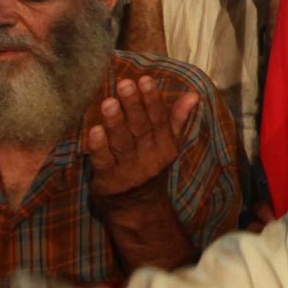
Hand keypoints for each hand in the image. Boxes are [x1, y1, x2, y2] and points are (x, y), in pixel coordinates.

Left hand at [86, 75, 197, 199]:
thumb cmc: (151, 166)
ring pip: (122, 142)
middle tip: (124, 84)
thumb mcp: (168, 144)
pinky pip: (104, 161)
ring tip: (108, 102)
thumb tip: (194, 94)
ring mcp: (128, 168)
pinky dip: (99, 147)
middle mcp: (147, 155)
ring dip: (115, 122)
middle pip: (140, 127)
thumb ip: (177, 118)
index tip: (145, 80)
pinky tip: (93, 131)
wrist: (140, 208)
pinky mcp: (108, 179)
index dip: (152, 99)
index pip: (159, 118)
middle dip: (133, 105)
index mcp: (163, 144)